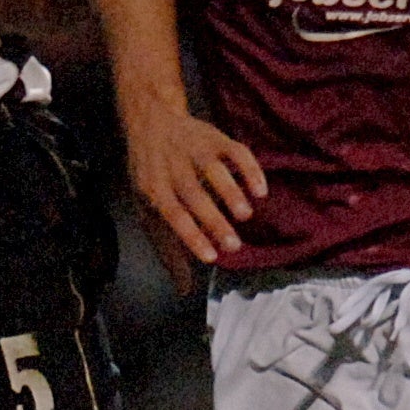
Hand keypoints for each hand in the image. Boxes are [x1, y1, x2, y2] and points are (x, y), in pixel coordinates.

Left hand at [125, 96, 266, 286]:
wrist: (150, 120)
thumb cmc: (152, 176)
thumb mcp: (149, 210)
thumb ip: (168, 249)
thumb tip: (184, 289)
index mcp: (153, 187)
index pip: (171, 214)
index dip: (190, 236)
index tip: (211, 257)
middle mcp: (173, 167)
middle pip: (193, 194)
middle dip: (214, 220)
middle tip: (234, 245)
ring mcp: (195, 150)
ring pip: (214, 169)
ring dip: (231, 191)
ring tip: (246, 215)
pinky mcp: (215, 138)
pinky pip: (235, 151)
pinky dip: (250, 168)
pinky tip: (261, 190)